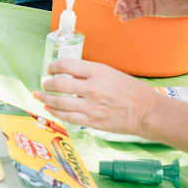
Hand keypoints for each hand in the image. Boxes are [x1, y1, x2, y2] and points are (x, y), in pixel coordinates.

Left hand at [33, 59, 162, 135]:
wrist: (147, 112)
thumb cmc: (131, 91)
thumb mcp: (110, 72)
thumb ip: (89, 72)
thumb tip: (69, 73)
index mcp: (97, 72)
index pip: (66, 65)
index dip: (53, 67)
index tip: (50, 69)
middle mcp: (92, 88)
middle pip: (58, 84)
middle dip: (46, 84)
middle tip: (44, 84)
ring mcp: (91, 106)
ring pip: (59, 102)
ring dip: (46, 98)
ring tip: (40, 95)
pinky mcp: (92, 121)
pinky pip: (68, 117)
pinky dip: (56, 112)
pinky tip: (50, 108)